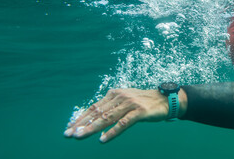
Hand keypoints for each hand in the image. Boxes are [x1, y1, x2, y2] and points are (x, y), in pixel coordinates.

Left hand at [64, 88, 185, 142]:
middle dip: (81, 124)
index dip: (80, 118)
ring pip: (107, 118)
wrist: (165, 100)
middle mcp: (120, 97)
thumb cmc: (143, 102)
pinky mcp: (139, 112)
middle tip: (68, 134)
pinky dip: (112, 132)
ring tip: (80, 136)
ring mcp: (130, 104)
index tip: (68, 128)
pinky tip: (103, 140)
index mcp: (114, 94)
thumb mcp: (125, 102)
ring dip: (92, 128)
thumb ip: (111, 108)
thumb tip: (94, 118)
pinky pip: (123, 123)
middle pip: (97, 113)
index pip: (94, 108)